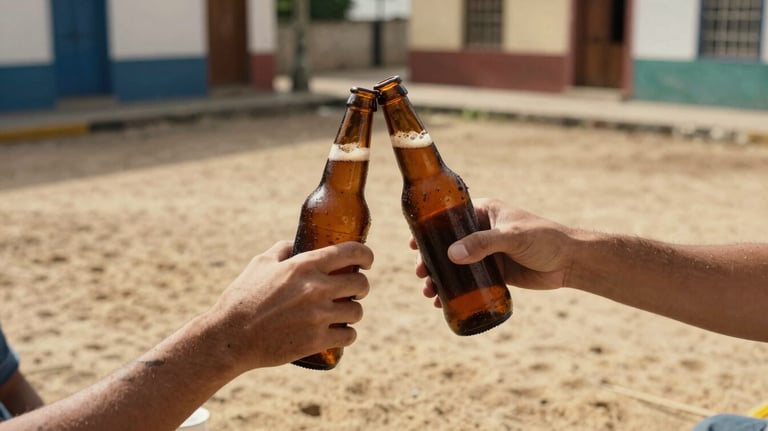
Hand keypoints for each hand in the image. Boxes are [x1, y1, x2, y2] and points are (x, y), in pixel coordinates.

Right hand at [207, 240, 372, 370]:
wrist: (230, 337)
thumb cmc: (242, 297)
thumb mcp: (259, 264)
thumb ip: (281, 250)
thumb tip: (294, 244)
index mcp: (305, 265)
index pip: (352, 253)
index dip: (366, 255)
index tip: (366, 261)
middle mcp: (316, 288)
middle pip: (361, 284)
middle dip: (361, 287)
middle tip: (354, 291)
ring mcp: (318, 316)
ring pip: (357, 312)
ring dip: (353, 312)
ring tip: (344, 313)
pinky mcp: (316, 341)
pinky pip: (348, 335)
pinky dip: (347, 334)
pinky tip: (341, 333)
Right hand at [414, 198, 575, 305]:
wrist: (571, 262)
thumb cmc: (545, 240)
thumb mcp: (512, 237)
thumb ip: (483, 243)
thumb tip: (451, 254)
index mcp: (484, 212)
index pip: (448, 218)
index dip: (428, 231)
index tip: (413, 244)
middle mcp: (481, 230)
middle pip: (446, 244)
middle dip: (430, 261)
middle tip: (421, 275)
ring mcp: (486, 253)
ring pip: (454, 265)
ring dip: (439, 278)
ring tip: (429, 294)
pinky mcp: (494, 272)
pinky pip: (468, 281)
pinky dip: (454, 290)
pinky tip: (442, 302)